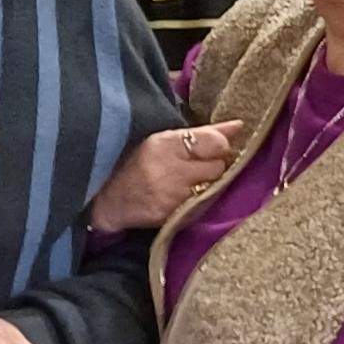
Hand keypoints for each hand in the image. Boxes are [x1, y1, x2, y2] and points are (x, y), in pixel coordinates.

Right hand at [89, 121, 241, 231]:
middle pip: (218, 167)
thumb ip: (203, 133)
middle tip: (198, 167)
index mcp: (166, 144)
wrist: (104, 198)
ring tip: (189, 183)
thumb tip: (239, 126)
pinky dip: (198, 202)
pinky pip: (201, 208)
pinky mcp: (171, 217)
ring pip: (213, 189)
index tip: (212, 148)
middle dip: (214, 167)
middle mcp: (170, 170)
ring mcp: (171, 196)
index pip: (216, 143)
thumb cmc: (135, 162)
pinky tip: (183, 198)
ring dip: (207, 186)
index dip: (218, 146)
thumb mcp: (163, 139)